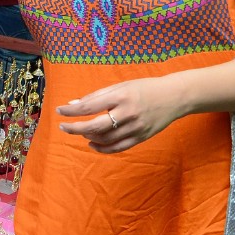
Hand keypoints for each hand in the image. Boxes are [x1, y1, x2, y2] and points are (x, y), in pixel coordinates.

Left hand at [56, 77, 182, 152]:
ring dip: (88, 137)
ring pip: (105, 139)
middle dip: (75, 128)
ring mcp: (136, 127)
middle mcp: (128, 113)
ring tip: (81, 131)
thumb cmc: (144, 88)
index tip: (59, 111)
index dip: (71, 111)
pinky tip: (92, 144)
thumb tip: (73, 105)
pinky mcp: (141, 137)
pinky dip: (102, 148)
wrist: (175, 97)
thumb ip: (97, 96)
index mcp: (121, 96)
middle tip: (63, 127)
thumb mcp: (120, 86)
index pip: (89, 106)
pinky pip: (118, 148)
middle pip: (95, 126)